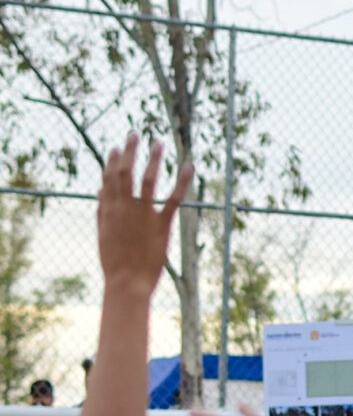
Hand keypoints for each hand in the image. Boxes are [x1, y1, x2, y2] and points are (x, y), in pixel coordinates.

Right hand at [97, 133, 192, 293]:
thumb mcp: (103, 234)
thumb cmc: (114, 262)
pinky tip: (189, 167)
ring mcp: (142, 215)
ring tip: (159, 142)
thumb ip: (102, 210)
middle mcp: (124, 208)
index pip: (108, 179)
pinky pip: (174, 199)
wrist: (126, 283)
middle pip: (125, 173)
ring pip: (148, 180)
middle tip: (135, 133)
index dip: (112, 161)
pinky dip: (182, 181)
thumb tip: (99, 190)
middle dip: (130, 151)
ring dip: (153, 159)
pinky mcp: (161, 225)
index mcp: (108, 210)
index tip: (116, 147)